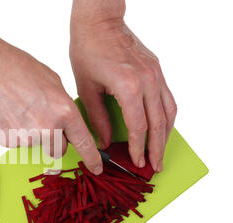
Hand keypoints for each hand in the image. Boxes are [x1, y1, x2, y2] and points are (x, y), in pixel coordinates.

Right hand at [0, 40, 103, 173]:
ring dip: (30, 133)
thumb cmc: (17, 67)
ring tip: (18, 109)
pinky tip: (7, 112)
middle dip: (53, 140)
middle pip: (58, 150)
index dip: (92, 158)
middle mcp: (47, 129)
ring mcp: (25, 138)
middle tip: (40, 119)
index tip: (96, 167)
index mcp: (64, 112)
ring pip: (35, 145)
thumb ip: (63, 105)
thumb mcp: (52, 81)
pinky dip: (13, 132)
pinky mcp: (7, 141)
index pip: (84, 142)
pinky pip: (16, 142)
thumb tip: (66, 121)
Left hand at [70, 16, 176, 171]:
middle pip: (159, 123)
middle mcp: (147, 81)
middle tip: (155, 166)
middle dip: (157, 148)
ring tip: (160, 152)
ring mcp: (155, 74)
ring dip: (166, 135)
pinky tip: (161, 128)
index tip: (137, 162)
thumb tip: (104, 142)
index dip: (138, 148)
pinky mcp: (157, 70)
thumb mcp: (86, 89)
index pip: (139, 127)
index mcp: (128, 87)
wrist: (99, 23)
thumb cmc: (87, 51)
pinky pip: (168, 98)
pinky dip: (167, 116)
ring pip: (169, 111)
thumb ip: (97, 118)